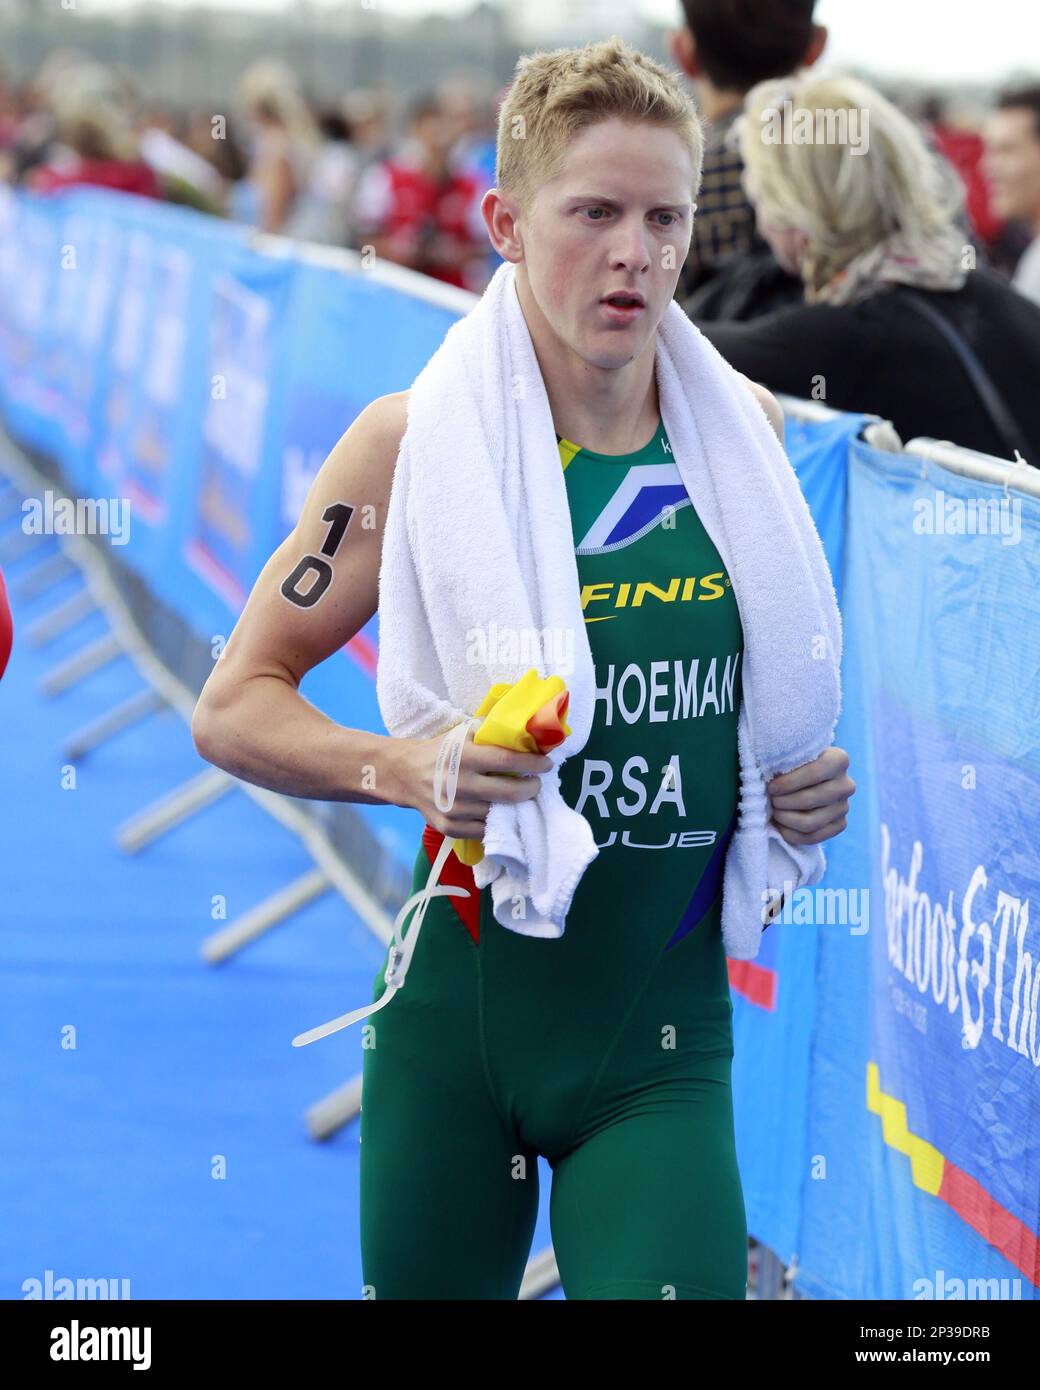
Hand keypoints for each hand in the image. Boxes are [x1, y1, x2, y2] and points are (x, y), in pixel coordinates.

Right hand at [388, 724, 553, 838]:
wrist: (405, 774)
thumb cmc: (441, 751)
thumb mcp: (462, 734)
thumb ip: (490, 732)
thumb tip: (526, 730)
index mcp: (464, 757)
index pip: (507, 760)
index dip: (532, 763)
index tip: (547, 764)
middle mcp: (459, 784)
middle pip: (509, 792)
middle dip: (531, 788)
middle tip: (536, 783)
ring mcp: (454, 809)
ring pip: (499, 814)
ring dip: (515, 807)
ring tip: (520, 797)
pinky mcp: (449, 828)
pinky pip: (484, 830)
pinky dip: (497, 823)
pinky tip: (501, 813)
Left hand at [766, 746, 854, 845]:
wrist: (804, 779)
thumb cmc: (792, 764)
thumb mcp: (790, 756)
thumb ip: (783, 761)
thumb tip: (771, 778)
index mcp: (838, 760)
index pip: (814, 773)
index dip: (788, 783)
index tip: (771, 787)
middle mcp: (846, 785)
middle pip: (809, 800)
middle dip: (783, 802)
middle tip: (771, 800)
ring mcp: (844, 807)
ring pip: (809, 822)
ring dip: (785, 818)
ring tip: (775, 811)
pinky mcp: (839, 825)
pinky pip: (812, 837)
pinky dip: (791, 834)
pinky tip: (780, 824)